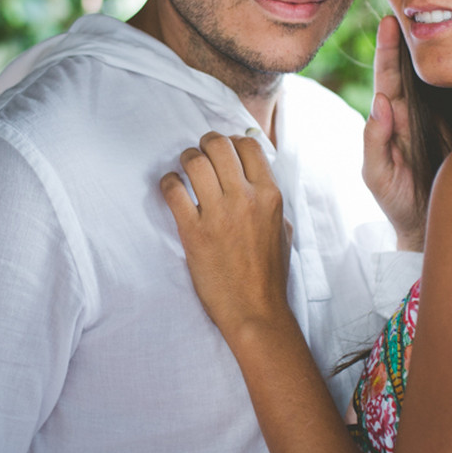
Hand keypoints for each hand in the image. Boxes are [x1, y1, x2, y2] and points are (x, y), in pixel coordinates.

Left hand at [160, 132, 291, 340]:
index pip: (248, 146)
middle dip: (205, 144)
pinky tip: (171, 188)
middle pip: (219, 146)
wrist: (255, 310)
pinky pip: (174, 190)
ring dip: (186, 159)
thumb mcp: (283, 229)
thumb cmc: (270, 273)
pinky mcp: (194, 231)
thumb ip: (270, 201)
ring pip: (195, 162)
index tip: (223, 151)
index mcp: (270, 196)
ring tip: (184, 169)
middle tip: (200, 154)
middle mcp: (245, 199)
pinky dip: (168, 182)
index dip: (232, 142)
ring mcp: (219, 214)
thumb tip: (257, 179)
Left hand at [363, 15, 421, 247]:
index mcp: (390, 120)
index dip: (387, 52)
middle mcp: (413, 114)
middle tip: (406, 10)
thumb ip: (374, 141)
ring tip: (430, 24)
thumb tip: (380, 103)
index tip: (387, 23)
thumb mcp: (376, 174)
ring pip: (432, 82)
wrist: (426, 225)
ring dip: (429, 55)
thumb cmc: (396, 199)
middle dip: (407, 42)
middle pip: (409, 72)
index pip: (387, 80)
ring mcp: (436, 120)